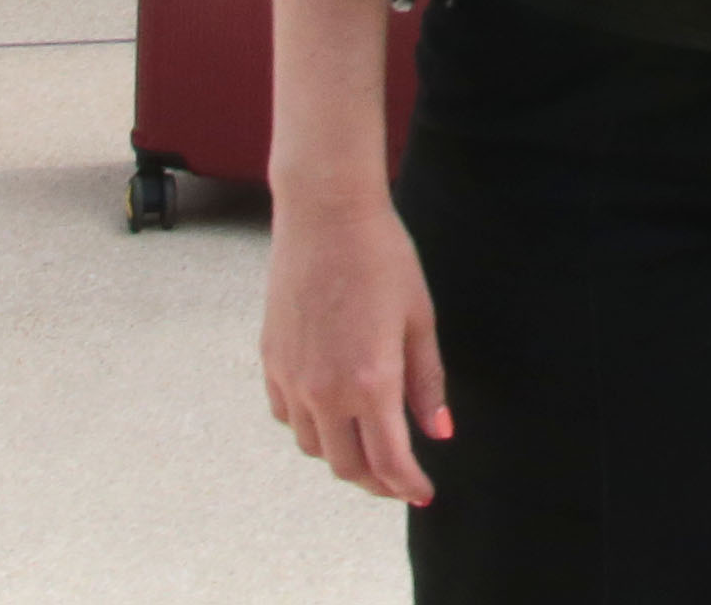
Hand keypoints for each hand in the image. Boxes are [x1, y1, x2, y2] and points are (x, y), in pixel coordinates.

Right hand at [261, 189, 451, 503]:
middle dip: (376, 481)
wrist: (326, 216)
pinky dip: (311, 427)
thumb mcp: (419, 320)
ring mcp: (292, 378)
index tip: (422, 494)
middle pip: (346, 464)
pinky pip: (287, 416)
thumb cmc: (382, 259)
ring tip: (368, 445)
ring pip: (313, 446)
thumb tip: (438, 432)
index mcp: (370, 382)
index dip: (407, 485)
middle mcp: (324, 390)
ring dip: (342, 455)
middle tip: (398, 478)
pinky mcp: (271, 361)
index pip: (388, 459)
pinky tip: (332, 413)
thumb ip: (426, 383)